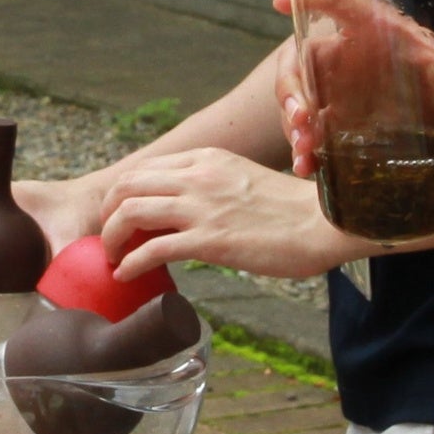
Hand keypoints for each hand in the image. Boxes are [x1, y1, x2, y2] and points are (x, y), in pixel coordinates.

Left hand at [96, 148, 367, 281]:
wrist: (324, 223)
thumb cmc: (292, 210)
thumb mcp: (244, 178)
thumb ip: (213, 185)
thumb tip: (190, 207)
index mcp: (207, 157)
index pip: (146, 168)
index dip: (125, 193)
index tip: (122, 215)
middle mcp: (198, 175)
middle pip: (127, 185)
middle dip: (108, 212)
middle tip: (109, 237)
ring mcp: (201, 206)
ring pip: (129, 213)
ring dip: (111, 238)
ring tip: (113, 257)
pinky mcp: (208, 240)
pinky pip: (151, 250)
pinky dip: (130, 264)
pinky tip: (127, 276)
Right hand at [268, 0, 433, 174]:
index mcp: (372, 26)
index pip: (335, 0)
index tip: (281, 0)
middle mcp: (345, 54)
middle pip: (300, 59)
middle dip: (291, 88)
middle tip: (302, 118)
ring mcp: (336, 90)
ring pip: (298, 98)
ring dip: (293, 123)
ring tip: (305, 152)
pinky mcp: (337, 121)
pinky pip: (309, 131)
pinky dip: (304, 149)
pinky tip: (308, 168)